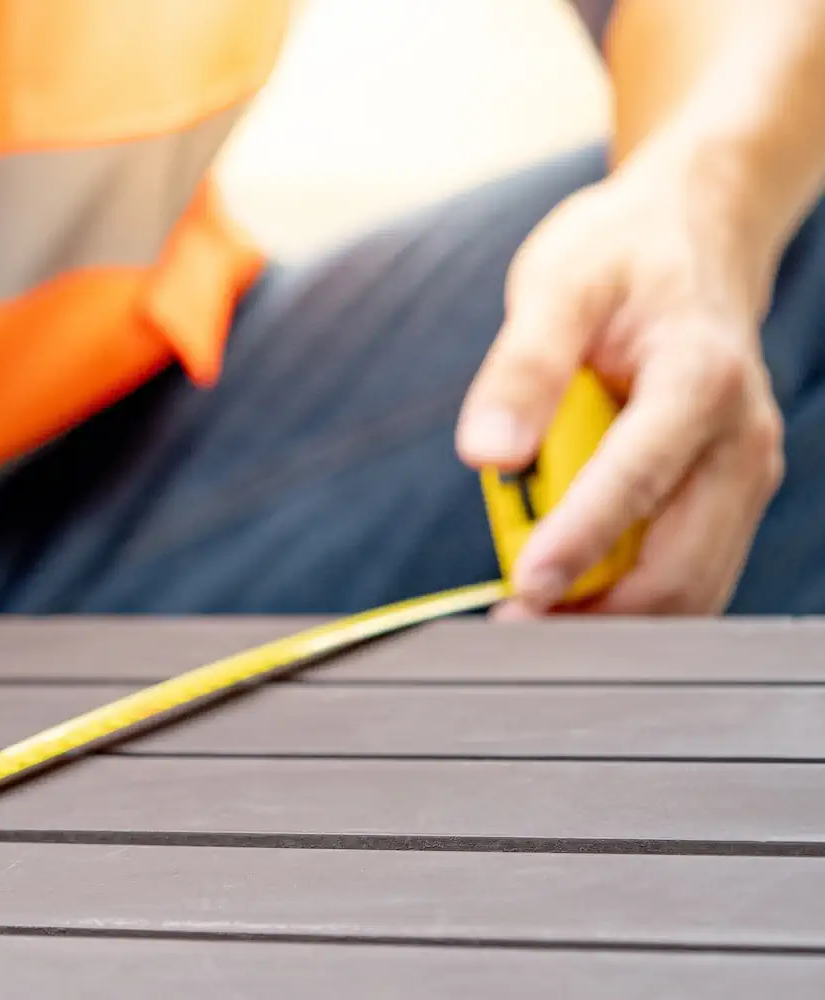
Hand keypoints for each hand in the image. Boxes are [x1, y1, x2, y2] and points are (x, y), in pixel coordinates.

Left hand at [456, 142, 786, 615]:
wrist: (691, 238)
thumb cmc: (620, 260)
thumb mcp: (557, 286)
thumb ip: (522, 368)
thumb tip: (486, 454)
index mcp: (700, 378)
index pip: (639, 479)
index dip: (581, 541)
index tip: (525, 587)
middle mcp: (738, 437)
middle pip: (678, 562)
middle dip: (594, 607)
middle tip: (509, 625)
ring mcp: (742, 474)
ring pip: (691, 586)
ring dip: (611, 614)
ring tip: (529, 615)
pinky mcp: (728, 495)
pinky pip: (689, 572)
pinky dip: (631, 598)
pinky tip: (570, 593)